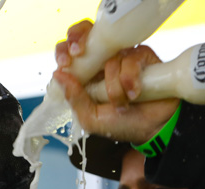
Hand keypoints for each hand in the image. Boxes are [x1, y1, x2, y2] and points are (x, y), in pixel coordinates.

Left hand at [53, 20, 178, 143]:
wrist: (152, 128)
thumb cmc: (120, 124)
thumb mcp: (90, 117)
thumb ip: (74, 98)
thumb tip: (57, 74)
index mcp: (85, 76)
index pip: (68, 52)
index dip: (64, 51)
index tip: (64, 63)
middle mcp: (102, 64)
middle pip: (87, 38)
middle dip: (82, 46)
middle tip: (83, 61)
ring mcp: (122, 59)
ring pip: (111, 60)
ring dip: (115, 87)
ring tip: (122, 104)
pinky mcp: (142, 57)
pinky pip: (131, 59)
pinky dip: (130, 80)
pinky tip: (134, 94)